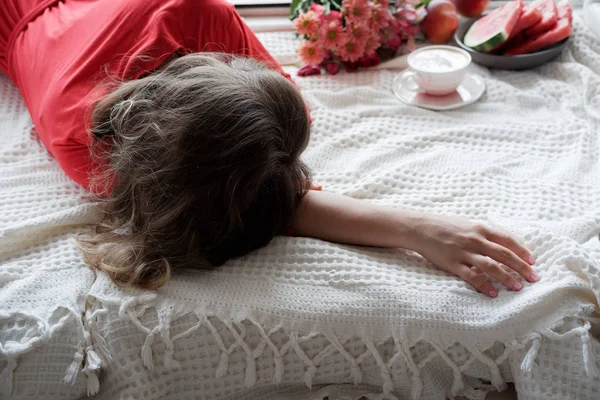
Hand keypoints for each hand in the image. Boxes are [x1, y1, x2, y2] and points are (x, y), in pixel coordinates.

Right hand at [409, 215, 538, 297]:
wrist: (420, 228)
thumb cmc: (445, 225)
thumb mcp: (467, 224)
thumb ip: (484, 233)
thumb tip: (503, 244)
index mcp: (480, 228)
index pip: (508, 240)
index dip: (522, 252)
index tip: (533, 262)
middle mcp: (475, 240)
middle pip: (504, 255)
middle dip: (521, 267)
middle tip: (534, 278)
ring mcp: (464, 252)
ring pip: (491, 267)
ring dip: (507, 277)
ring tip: (518, 287)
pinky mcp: (453, 263)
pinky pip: (472, 276)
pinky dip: (484, 285)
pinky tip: (494, 293)